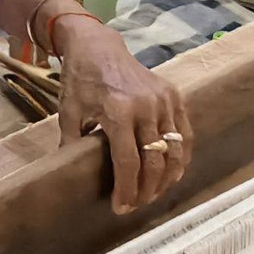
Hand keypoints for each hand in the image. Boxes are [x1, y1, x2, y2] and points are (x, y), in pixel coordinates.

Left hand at [51, 13, 193, 214]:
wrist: (97, 45)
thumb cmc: (80, 79)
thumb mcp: (69, 111)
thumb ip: (72, 143)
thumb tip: (70, 174)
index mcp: (118, 111)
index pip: (128, 162)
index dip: (127, 189)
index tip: (122, 208)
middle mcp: (145, 107)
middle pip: (154, 161)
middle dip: (147, 190)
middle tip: (138, 205)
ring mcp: (163, 100)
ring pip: (175, 151)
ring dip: (167, 178)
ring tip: (155, 193)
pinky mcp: (173, 96)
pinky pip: (185, 133)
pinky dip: (181, 156)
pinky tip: (172, 172)